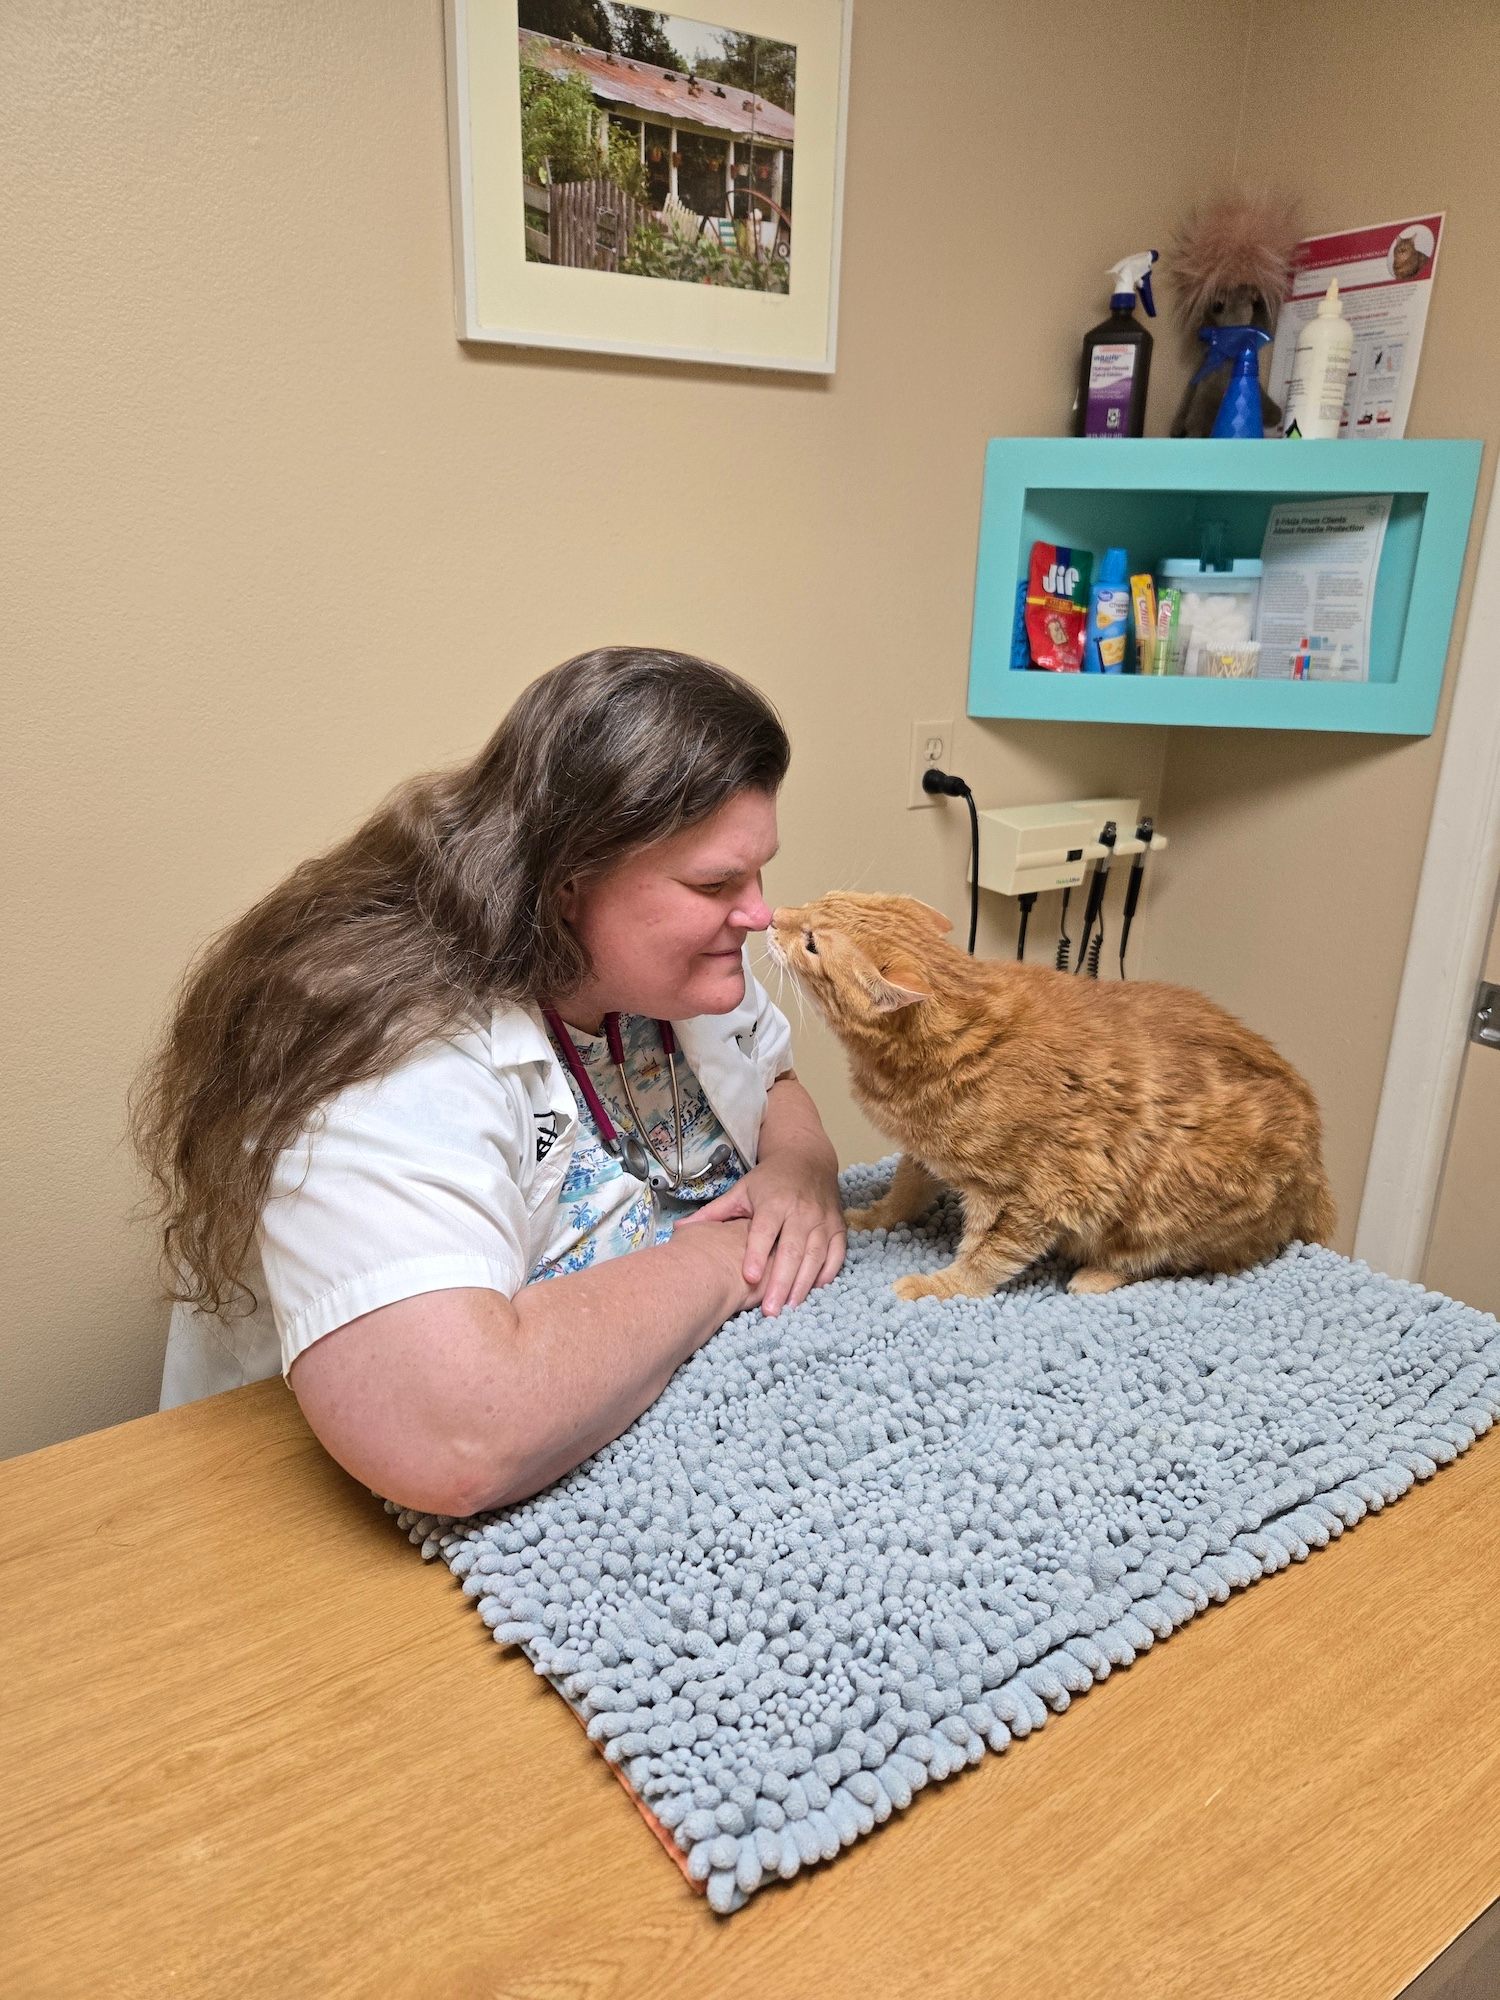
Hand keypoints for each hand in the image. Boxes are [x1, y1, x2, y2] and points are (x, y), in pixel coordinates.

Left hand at [681, 1155, 846, 1317]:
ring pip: (815, 1255)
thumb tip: (678, 1230)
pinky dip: (828, 1273)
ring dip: (803, 1284)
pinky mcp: (837, 1226)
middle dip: (781, 1282)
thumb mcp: (741, 1190)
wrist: (807, 1158)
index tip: (748, 1277)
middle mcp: (800, 1210)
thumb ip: (714, 1214)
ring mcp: (822, 1219)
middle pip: (791, 1249)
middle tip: (770, 1311)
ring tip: (789, 1309)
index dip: (757, 1253)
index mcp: (774, 1201)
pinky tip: (815, 1291)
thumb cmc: (770, 1180)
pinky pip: (837, 1253)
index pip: (764, 1230)